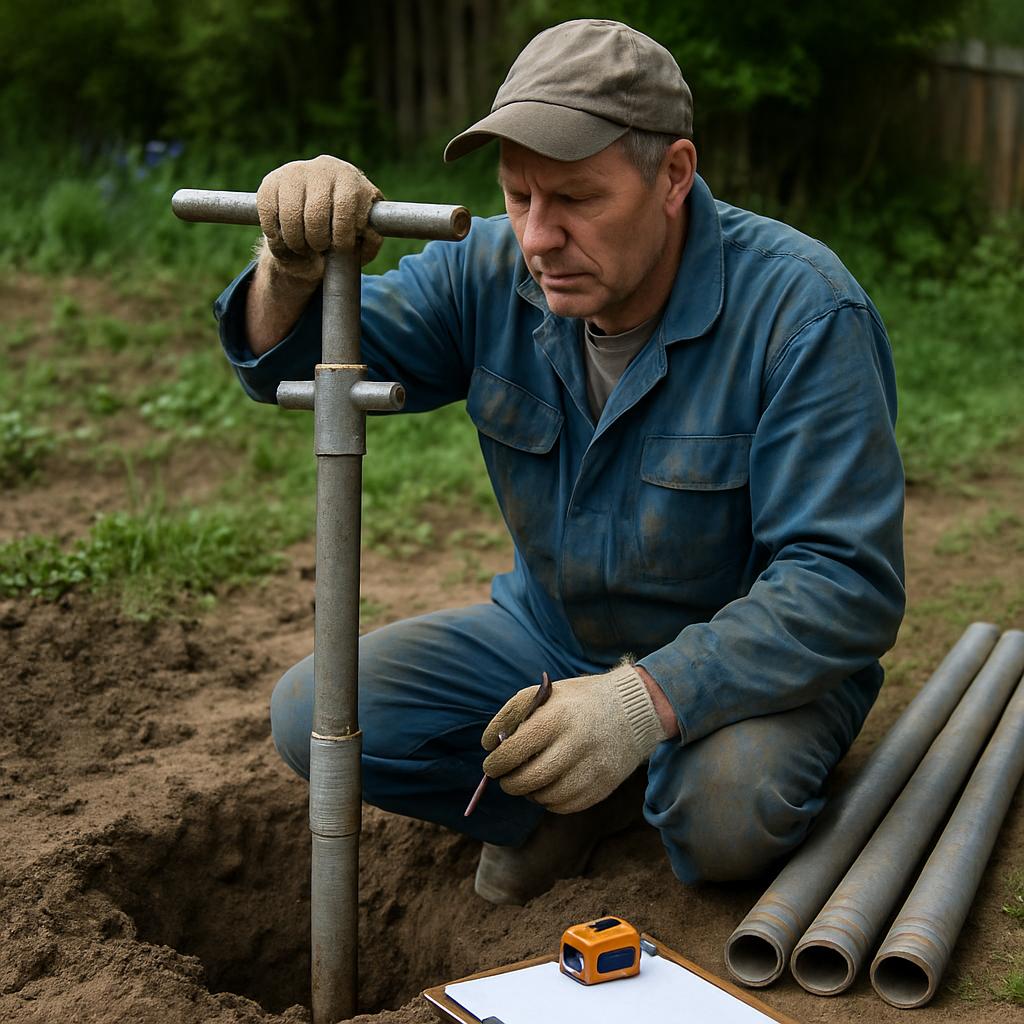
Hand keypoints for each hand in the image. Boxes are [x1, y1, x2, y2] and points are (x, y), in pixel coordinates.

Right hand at [255, 154, 383, 279]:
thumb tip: (366, 238)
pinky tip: (285, 238)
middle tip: (319, 248)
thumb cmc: (345, 226)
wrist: (316, 211)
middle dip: (317, 241)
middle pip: (315, 214)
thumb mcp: (364, 234)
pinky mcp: (271, 181)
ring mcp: (294, 171)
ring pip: (290, 216)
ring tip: (303, 247)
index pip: (345, 207)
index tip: (339, 247)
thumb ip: (370, 240)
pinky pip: (269, 213)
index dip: (341, 235)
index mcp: (349, 178)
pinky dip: (275, 234)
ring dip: (296, 241)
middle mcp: (322, 168)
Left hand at [481, 664, 669, 813]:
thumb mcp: (547, 694)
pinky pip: (565, 806)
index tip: (490, 765)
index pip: (515, 750)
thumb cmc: (579, 701)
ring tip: (528, 781)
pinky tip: (549, 786)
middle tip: (505, 779)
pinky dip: (550, 800)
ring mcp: (592, 769)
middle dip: (509, 783)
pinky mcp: (603, 787)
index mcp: (558, 717)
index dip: (496, 763)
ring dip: (529, 793)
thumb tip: (489, 745)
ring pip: (545, 797)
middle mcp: (576, 744)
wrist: (635, 709)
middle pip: (528, 779)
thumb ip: (514, 714)